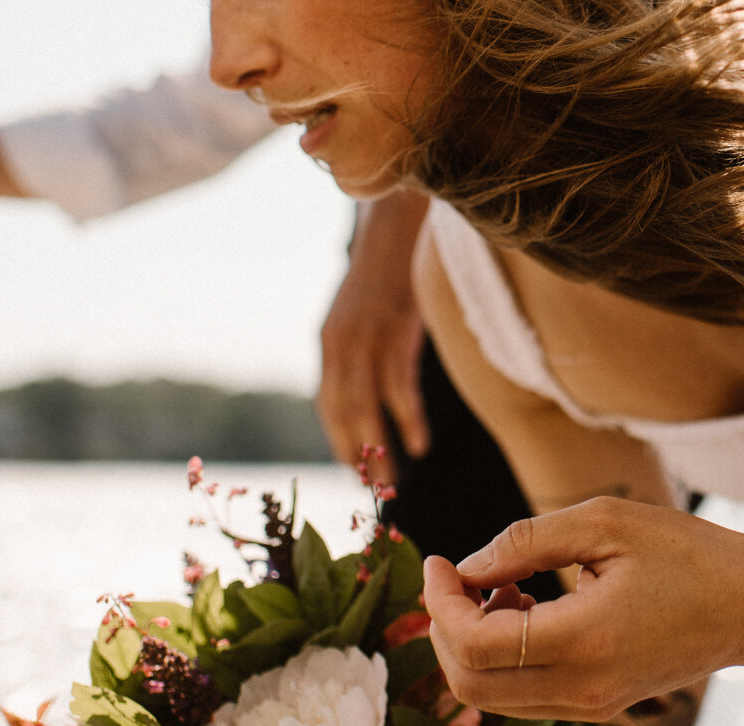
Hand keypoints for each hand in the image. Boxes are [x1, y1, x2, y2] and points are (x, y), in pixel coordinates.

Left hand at [317, 189, 430, 477]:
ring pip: (366, 407)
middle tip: (370, 488)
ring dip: (378, 448)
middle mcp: (339, 344)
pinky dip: (406, 419)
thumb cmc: (388, 264)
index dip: (337, 438)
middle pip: (342, 413)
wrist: (397, 220)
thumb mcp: (364, 307)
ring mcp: (366, 338)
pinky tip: (416, 444)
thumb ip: (361, 341)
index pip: (327, 403)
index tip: (350, 467)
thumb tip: (372, 374)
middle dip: (355, 453)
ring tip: (389, 480)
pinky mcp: (394, 332)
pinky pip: (398, 387)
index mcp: (328, 340)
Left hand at [423, 498, 743, 721]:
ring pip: (490, 699)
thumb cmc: (689, 554)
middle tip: (458, 576)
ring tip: (506, 588)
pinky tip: (529, 608)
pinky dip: (503, 658)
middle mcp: (582, 688)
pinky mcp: (597, 707)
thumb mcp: (607, 523)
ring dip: (472, 645)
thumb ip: (526, 542)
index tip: (438, 560)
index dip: (440, 602)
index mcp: (584, 641)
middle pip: (469, 686)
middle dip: (444, 629)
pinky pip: (522, 697)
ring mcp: (590, 706)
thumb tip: (467, 567)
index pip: (474, 644)